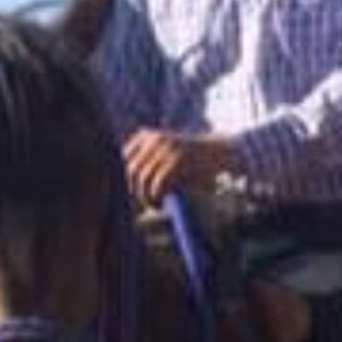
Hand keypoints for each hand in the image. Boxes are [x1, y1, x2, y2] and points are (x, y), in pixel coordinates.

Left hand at [122, 129, 240, 205]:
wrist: (219, 151)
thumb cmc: (190, 160)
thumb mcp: (164, 156)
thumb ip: (144, 166)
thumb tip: (122, 189)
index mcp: (146, 136)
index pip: (121, 159)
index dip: (123, 180)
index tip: (130, 195)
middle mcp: (153, 139)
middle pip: (130, 170)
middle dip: (133, 191)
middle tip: (142, 204)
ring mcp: (166, 148)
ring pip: (142, 178)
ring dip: (145, 198)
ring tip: (153, 205)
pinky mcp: (177, 160)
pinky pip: (157, 184)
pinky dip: (155, 198)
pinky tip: (160, 204)